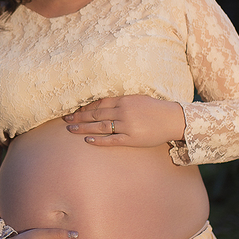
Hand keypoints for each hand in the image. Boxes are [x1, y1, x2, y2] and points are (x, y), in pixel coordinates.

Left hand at [63, 95, 185, 147]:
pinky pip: (112, 139)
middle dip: (79, 117)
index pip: (99, 104)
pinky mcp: (132, 138)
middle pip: (95, 115)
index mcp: (124, 100)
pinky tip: (87, 139)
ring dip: (83, 128)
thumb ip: (121, 101)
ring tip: (70, 130)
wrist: (173, 119)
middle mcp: (123, 112)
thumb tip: (103, 103)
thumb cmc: (155, 109)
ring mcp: (127, 126)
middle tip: (65, 120)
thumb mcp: (137, 99)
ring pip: (100, 126)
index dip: (84, 108)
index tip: (73, 110)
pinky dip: (99, 139)